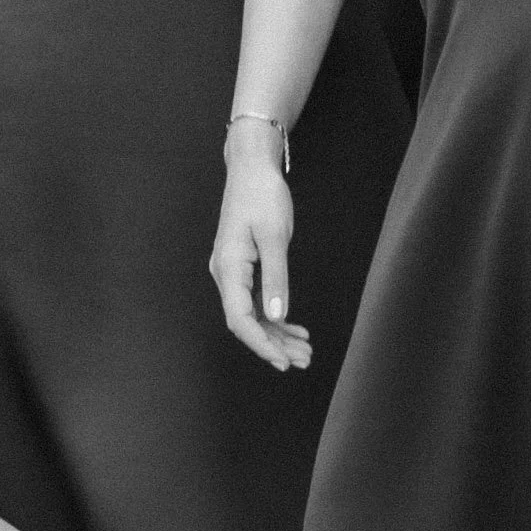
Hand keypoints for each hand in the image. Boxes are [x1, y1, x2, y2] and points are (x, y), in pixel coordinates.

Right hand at [210, 132, 308, 372]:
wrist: (251, 169)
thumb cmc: (262, 195)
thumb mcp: (275, 236)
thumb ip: (276, 279)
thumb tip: (276, 316)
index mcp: (229, 268)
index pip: (240, 318)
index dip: (261, 344)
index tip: (283, 361)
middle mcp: (226, 274)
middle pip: (246, 321)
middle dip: (274, 344)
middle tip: (304, 360)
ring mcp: (233, 272)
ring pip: (252, 313)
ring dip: (276, 333)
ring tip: (304, 349)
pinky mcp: (243, 267)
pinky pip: (256, 300)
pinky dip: (275, 316)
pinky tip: (294, 327)